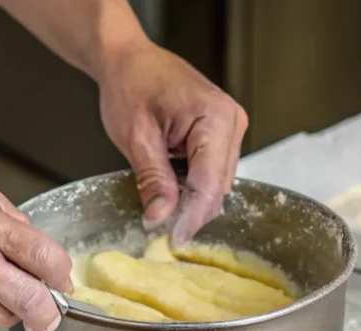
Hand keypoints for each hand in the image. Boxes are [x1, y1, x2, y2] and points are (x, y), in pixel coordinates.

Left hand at [98, 42, 247, 245]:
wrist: (129, 60)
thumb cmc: (131, 84)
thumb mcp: (136, 136)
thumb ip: (152, 178)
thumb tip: (160, 217)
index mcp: (216, 117)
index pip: (209, 183)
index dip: (191, 216)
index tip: (173, 240)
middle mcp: (231, 123)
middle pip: (217, 188)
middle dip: (192, 213)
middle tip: (163, 234)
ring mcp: (230, 130)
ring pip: (216, 185)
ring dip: (192, 204)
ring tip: (165, 218)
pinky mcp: (221, 138)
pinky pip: (212, 174)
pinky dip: (193, 190)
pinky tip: (173, 198)